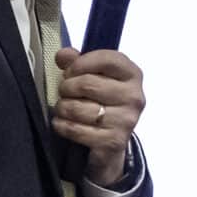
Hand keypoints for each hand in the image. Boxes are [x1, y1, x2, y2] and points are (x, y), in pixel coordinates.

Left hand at [53, 47, 144, 187]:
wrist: (111, 140)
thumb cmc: (102, 101)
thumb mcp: (94, 77)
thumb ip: (78, 62)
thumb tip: (63, 55)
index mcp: (132, 75)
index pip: (107, 59)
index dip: (81, 63)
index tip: (70, 71)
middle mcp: (134, 97)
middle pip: (87, 84)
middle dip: (66, 88)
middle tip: (65, 92)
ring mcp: (126, 120)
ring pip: (77, 108)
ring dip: (62, 108)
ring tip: (64, 108)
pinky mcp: (113, 141)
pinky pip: (75, 129)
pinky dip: (62, 125)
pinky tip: (63, 123)